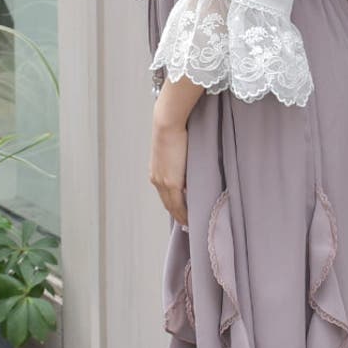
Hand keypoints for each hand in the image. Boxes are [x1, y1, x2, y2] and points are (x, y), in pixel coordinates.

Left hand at [149, 75, 204, 226]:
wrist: (167, 123)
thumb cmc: (175, 130)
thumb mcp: (176, 150)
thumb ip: (180, 164)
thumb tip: (191, 173)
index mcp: (156, 173)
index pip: (166, 196)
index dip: (174, 207)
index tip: (182, 215)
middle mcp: (157, 180)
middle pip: (168, 204)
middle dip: (178, 215)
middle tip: (188, 224)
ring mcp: (162, 183)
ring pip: (172, 206)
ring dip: (181, 216)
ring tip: (191, 225)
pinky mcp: (171, 183)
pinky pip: (179, 204)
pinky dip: (185, 213)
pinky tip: (191, 219)